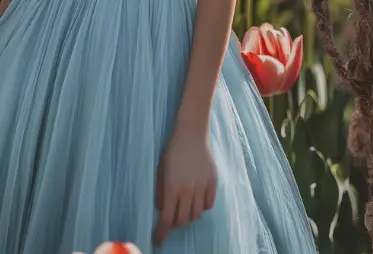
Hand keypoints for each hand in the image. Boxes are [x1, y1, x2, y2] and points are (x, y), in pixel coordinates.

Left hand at [153, 128, 216, 244]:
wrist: (192, 132)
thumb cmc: (173, 150)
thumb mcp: (161, 169)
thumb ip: (161, 191)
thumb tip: (162, 210)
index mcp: (172, 187)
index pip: (167, 218)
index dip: (162, 232)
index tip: (159, 239)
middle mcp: (188, 189)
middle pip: (183, 219)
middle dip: (176, 223)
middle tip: (172, 218)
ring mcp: (202, 186)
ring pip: (197, 214)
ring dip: (189, 215)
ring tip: (184, 207)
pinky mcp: (213, 182)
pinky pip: (209, 204)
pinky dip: (202, 206)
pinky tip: (196, 200)